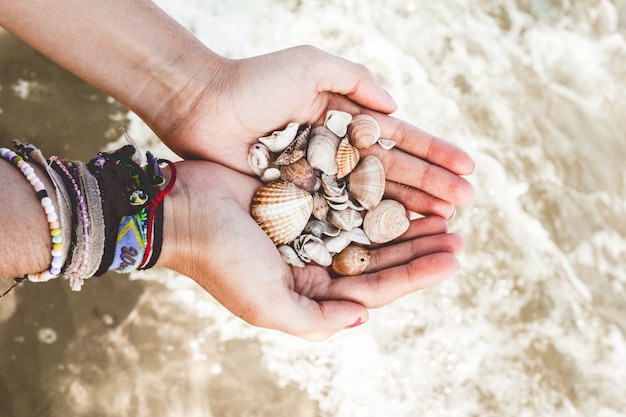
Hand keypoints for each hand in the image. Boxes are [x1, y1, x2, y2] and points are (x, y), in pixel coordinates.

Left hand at [153, 46, 474, 218]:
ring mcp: (318, 181)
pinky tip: (395, 237)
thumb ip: (354, 80)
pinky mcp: (297, 202)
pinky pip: (337, 218)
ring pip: (370, 200)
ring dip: (407, 210)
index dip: (433, 153)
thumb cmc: (254, 82)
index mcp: (343, 122)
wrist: (202, 107)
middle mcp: (335, 155)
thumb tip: (395, 105)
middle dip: (430, 187)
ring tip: (444, 224)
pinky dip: (366, 227)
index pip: (398, 141)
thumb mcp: (310, 66)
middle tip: (466, 204)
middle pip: (391, 174)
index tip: (468, 167)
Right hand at [158, 161, 464, 340]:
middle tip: (459, 233)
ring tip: (443, 211)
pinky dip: (378, 192)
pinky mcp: (305, 197)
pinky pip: (351, 195)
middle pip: (380, 259)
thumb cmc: (220, 260)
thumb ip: (315, 321)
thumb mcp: (266, 304)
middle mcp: (315, 263)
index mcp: (310, 292)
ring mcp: (312, 228)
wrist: (183, 209)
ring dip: (405, 221)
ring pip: (371, 227)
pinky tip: (403, 185)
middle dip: (420, 248)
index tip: (454, 258)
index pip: (375, 289)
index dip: (417, 275)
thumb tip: (362, 318)